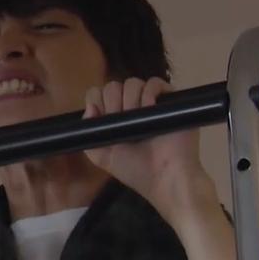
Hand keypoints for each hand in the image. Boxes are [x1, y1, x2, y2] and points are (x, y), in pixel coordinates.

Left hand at [81, 77, 211, 222]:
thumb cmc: (134, 169)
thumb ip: (89, 133)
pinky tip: (148, 108)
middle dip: (113, 103)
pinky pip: (156, 82)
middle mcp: (130, 107)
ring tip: (137, 120)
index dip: (97, 101)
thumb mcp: (102, 156)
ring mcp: (150, 102)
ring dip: (130, 100)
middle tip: (121, 122)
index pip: (98, 94)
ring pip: (132, 83)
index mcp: (113, 118)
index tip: (103, 117)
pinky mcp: (169, 101)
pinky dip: (150, 92)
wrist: (163, 177)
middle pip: (113, 86)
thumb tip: (90, 107)